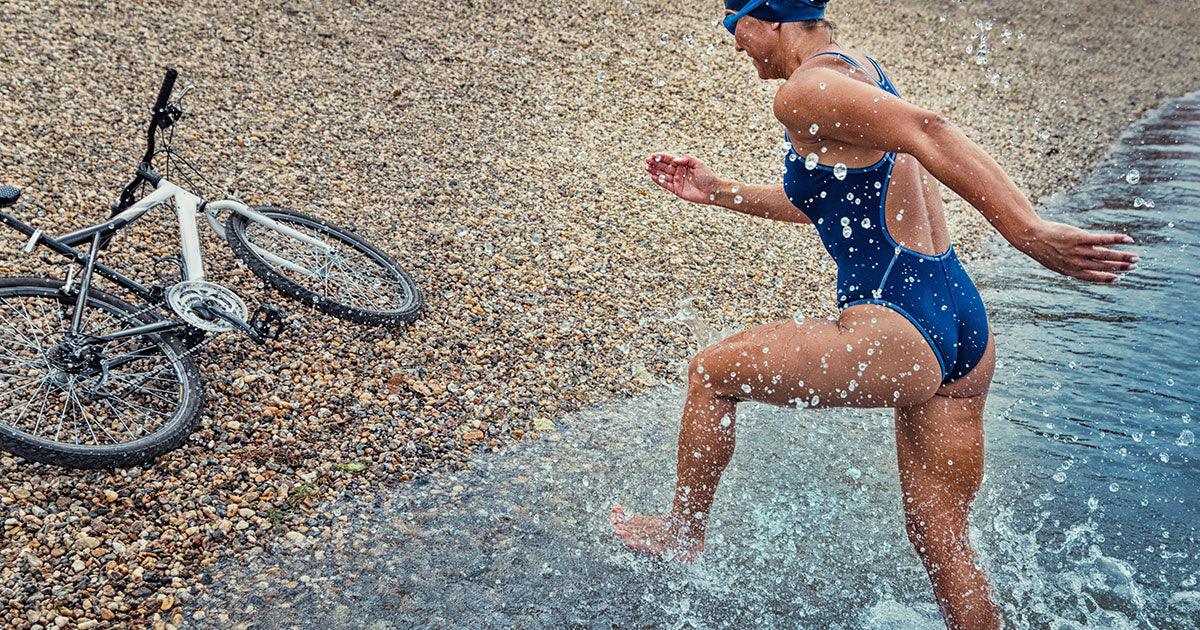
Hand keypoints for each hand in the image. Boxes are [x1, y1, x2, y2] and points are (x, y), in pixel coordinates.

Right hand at [645, 153, 722, 204]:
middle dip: (655, 164)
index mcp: (683, 164)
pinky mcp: (677, 189)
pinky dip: (659, 181)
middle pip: (664, 167)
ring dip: (654, 171)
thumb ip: (686, 159)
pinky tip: (652, 177)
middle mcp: (679, 172)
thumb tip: (675, 160)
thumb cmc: (707, 176)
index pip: (670, 159)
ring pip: (663, 175)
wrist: (712, 190)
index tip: (653, 155)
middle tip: (646, 161)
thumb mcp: (698, 163)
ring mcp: (677, 181)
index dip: (661, 157)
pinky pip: (666, 185)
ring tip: (647, 168)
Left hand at [1020, 219, 1138, 282]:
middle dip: (1120, 266)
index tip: (1118, 278)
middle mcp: (1076, 263)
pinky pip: (1102, 239)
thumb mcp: (1056, 261)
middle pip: (1103, 265)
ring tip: (1135, 257)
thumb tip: (1087, 263)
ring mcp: (1078, 250)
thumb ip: (1072, 264)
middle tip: (1134, 266)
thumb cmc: (1043, 248)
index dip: (1106, 278)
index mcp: (1070, 271)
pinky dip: (1116, 240)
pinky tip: (1128, 240)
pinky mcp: (1079, 237)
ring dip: (1122, 256)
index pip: (1093, 277)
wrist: (1031, 237)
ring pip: (1105, 255)